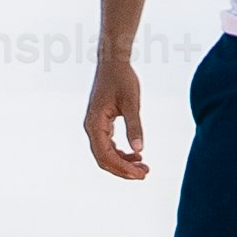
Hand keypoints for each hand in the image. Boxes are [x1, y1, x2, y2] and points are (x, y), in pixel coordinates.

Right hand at [84, 56, 146, 179]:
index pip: (105, 155)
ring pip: (106, 154)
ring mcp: (95, 126)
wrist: (113, 63)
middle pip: (104, 159)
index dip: (123, 168)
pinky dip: (120, 153)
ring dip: (123, 163)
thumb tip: (139, 150)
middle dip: (123, 169)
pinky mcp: (101, 123)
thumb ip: (135, 126)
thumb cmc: (122, 79)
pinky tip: (135, 155)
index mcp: (95, 124)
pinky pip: (108, 145)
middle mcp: (91, 127)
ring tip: (143, 166)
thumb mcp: (131, 103)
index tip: (140, 174)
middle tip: (144, 174)